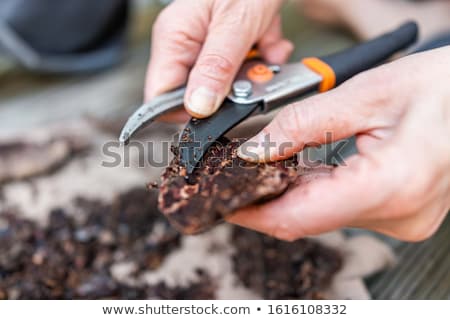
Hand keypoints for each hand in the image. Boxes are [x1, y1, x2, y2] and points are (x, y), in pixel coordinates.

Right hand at [145, 0, 292, 120]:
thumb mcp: (235, 24)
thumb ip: (216, 68)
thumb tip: (198, 108)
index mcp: (174, 38)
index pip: (159, 96)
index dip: (186, 112)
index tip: (217, 111)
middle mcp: (186, 43)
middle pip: (197, 93)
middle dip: (230, 90)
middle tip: (253, 72)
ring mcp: (207, 44)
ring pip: (224, 83)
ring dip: (252, 72)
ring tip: (266, 47)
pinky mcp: (227, 44)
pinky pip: (242, 67)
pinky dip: (262, 58)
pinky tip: (269, 40)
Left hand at [229, 47, 449, 241]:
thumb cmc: (441, 88)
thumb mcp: (365, 94)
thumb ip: (302, 124)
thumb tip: (256, 149)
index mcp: (393, 184)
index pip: (299, 217)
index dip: (253, 214)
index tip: (224, 202)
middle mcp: (399, 214)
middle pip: (306, 220)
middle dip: (264, 200)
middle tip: (236, 178)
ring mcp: (400, 219)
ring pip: (321, 216)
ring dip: (288, 194)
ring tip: (265, 168)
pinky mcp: (397, 214)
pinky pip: (340, 209)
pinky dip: (313, 193)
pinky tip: (298, 172)